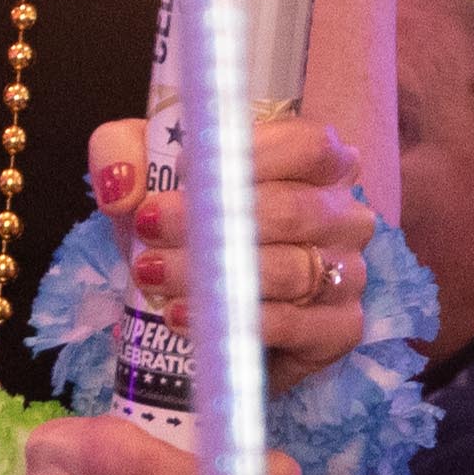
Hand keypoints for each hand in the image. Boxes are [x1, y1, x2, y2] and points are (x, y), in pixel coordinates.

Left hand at [99, 113, 378, 391]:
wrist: (198, 307)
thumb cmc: (187, 228)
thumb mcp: (145, 176)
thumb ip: (122, 155)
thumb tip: (123, 187)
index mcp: (318, 164)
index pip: (310, 145)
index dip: (252, 153)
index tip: (183, 168)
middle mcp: (345, 215)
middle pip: (296, 210)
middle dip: (216, 218)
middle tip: (151, 226)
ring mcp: (350, 274)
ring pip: (293, 270)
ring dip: (217, 274)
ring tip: (155, 275)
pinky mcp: (339, 329)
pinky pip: (297, 325)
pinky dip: (238, 320)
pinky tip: (185, 316)